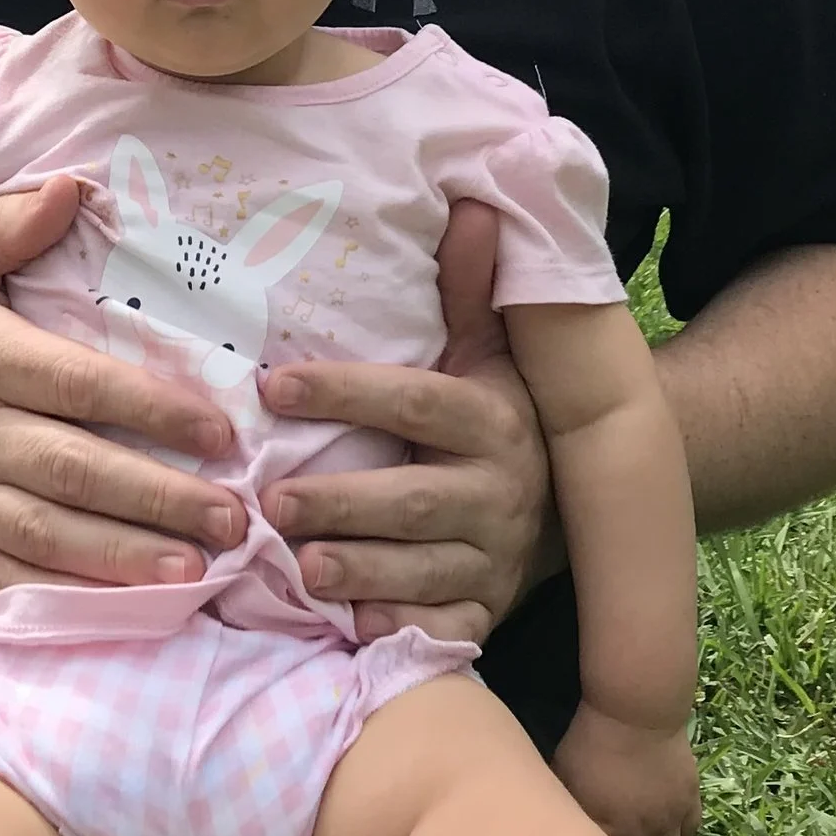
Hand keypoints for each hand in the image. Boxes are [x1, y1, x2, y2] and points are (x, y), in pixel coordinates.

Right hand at [0, 178, 245, 596]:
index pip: (76, 385)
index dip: (151, 410)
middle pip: (72, 469)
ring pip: (45, 535)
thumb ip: (5, 224)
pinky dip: (65, 597)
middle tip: (236, 518)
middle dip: (159, 498)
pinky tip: (126, 605)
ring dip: (125, 557)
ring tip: (200, 570)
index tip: (220, 432)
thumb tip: (73, 186)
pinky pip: (4, 582)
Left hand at [258, 199, 558, 645]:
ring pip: (422, 570)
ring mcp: (493, 561)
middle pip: (415, 500)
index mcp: (493, 421)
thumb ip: (468, 291)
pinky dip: (399, 629)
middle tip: (271, 502)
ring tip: (296, 565)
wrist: (564, 513)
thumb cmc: (492, 423)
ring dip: (358, 570)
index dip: (345, 393)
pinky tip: (352, 628)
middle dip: (343, 503)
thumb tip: (474, 206)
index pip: (415, 402)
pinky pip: (441, 628)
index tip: (272, 386)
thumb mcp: (486, 356)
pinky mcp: (482, 614)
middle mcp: (500, 493)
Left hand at [551, 702, 701, 835]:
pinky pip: (690, 830)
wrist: (633, 715)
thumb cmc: (590, 743)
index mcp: (611, 830)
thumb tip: (560, 824)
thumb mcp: (565, 776)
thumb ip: (567, 808)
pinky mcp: (690, 798)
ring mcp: (671, 817)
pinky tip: (669, 831)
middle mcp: (644, 832)